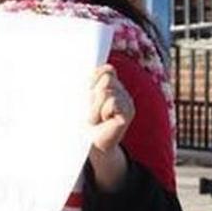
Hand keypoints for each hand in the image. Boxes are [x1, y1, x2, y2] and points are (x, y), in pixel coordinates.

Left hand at [87, 64, 133, 191]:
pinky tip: (104, 120)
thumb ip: (90, 81)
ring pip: (106, 91)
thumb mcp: (83, 96)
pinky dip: (101, 111)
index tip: (86, 91)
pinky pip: (111, 101)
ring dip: (94, 105)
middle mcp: (123, 92)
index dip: (93, 78)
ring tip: (96, 116)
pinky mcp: (128, 113)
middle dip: (92, 93)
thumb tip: (99, 68)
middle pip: (106, 78)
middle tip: (91, 108)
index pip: (107, 70)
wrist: (88, 141)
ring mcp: (128, 102)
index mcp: (112, 85)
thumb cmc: (82, 117)